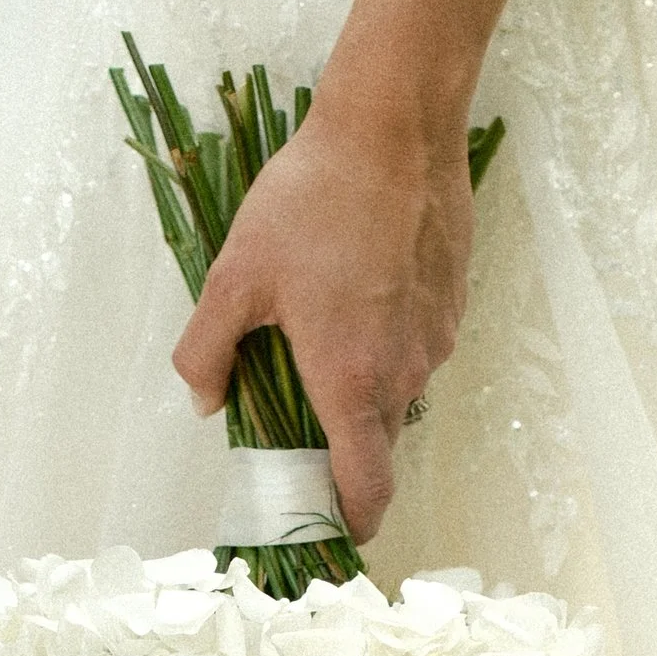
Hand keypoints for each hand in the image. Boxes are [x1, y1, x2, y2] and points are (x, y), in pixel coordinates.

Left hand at [170, 91, 473, 540]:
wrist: (394, 127)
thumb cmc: (311, 201)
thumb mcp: (235, 276)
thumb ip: (209, 350)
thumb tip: (204, 400)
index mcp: (352, 382)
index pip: (366, 489)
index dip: (346, 522)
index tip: (324, 528)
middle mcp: (405, 373)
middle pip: (377, 444)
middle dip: (339, 451)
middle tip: (294, 423)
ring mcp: (437, 337)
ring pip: (396, 390)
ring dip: (360, 385)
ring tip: (319, 332)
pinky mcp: (452, 301)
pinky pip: (415, 346)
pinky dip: (385, 342)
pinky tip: (354, 291)